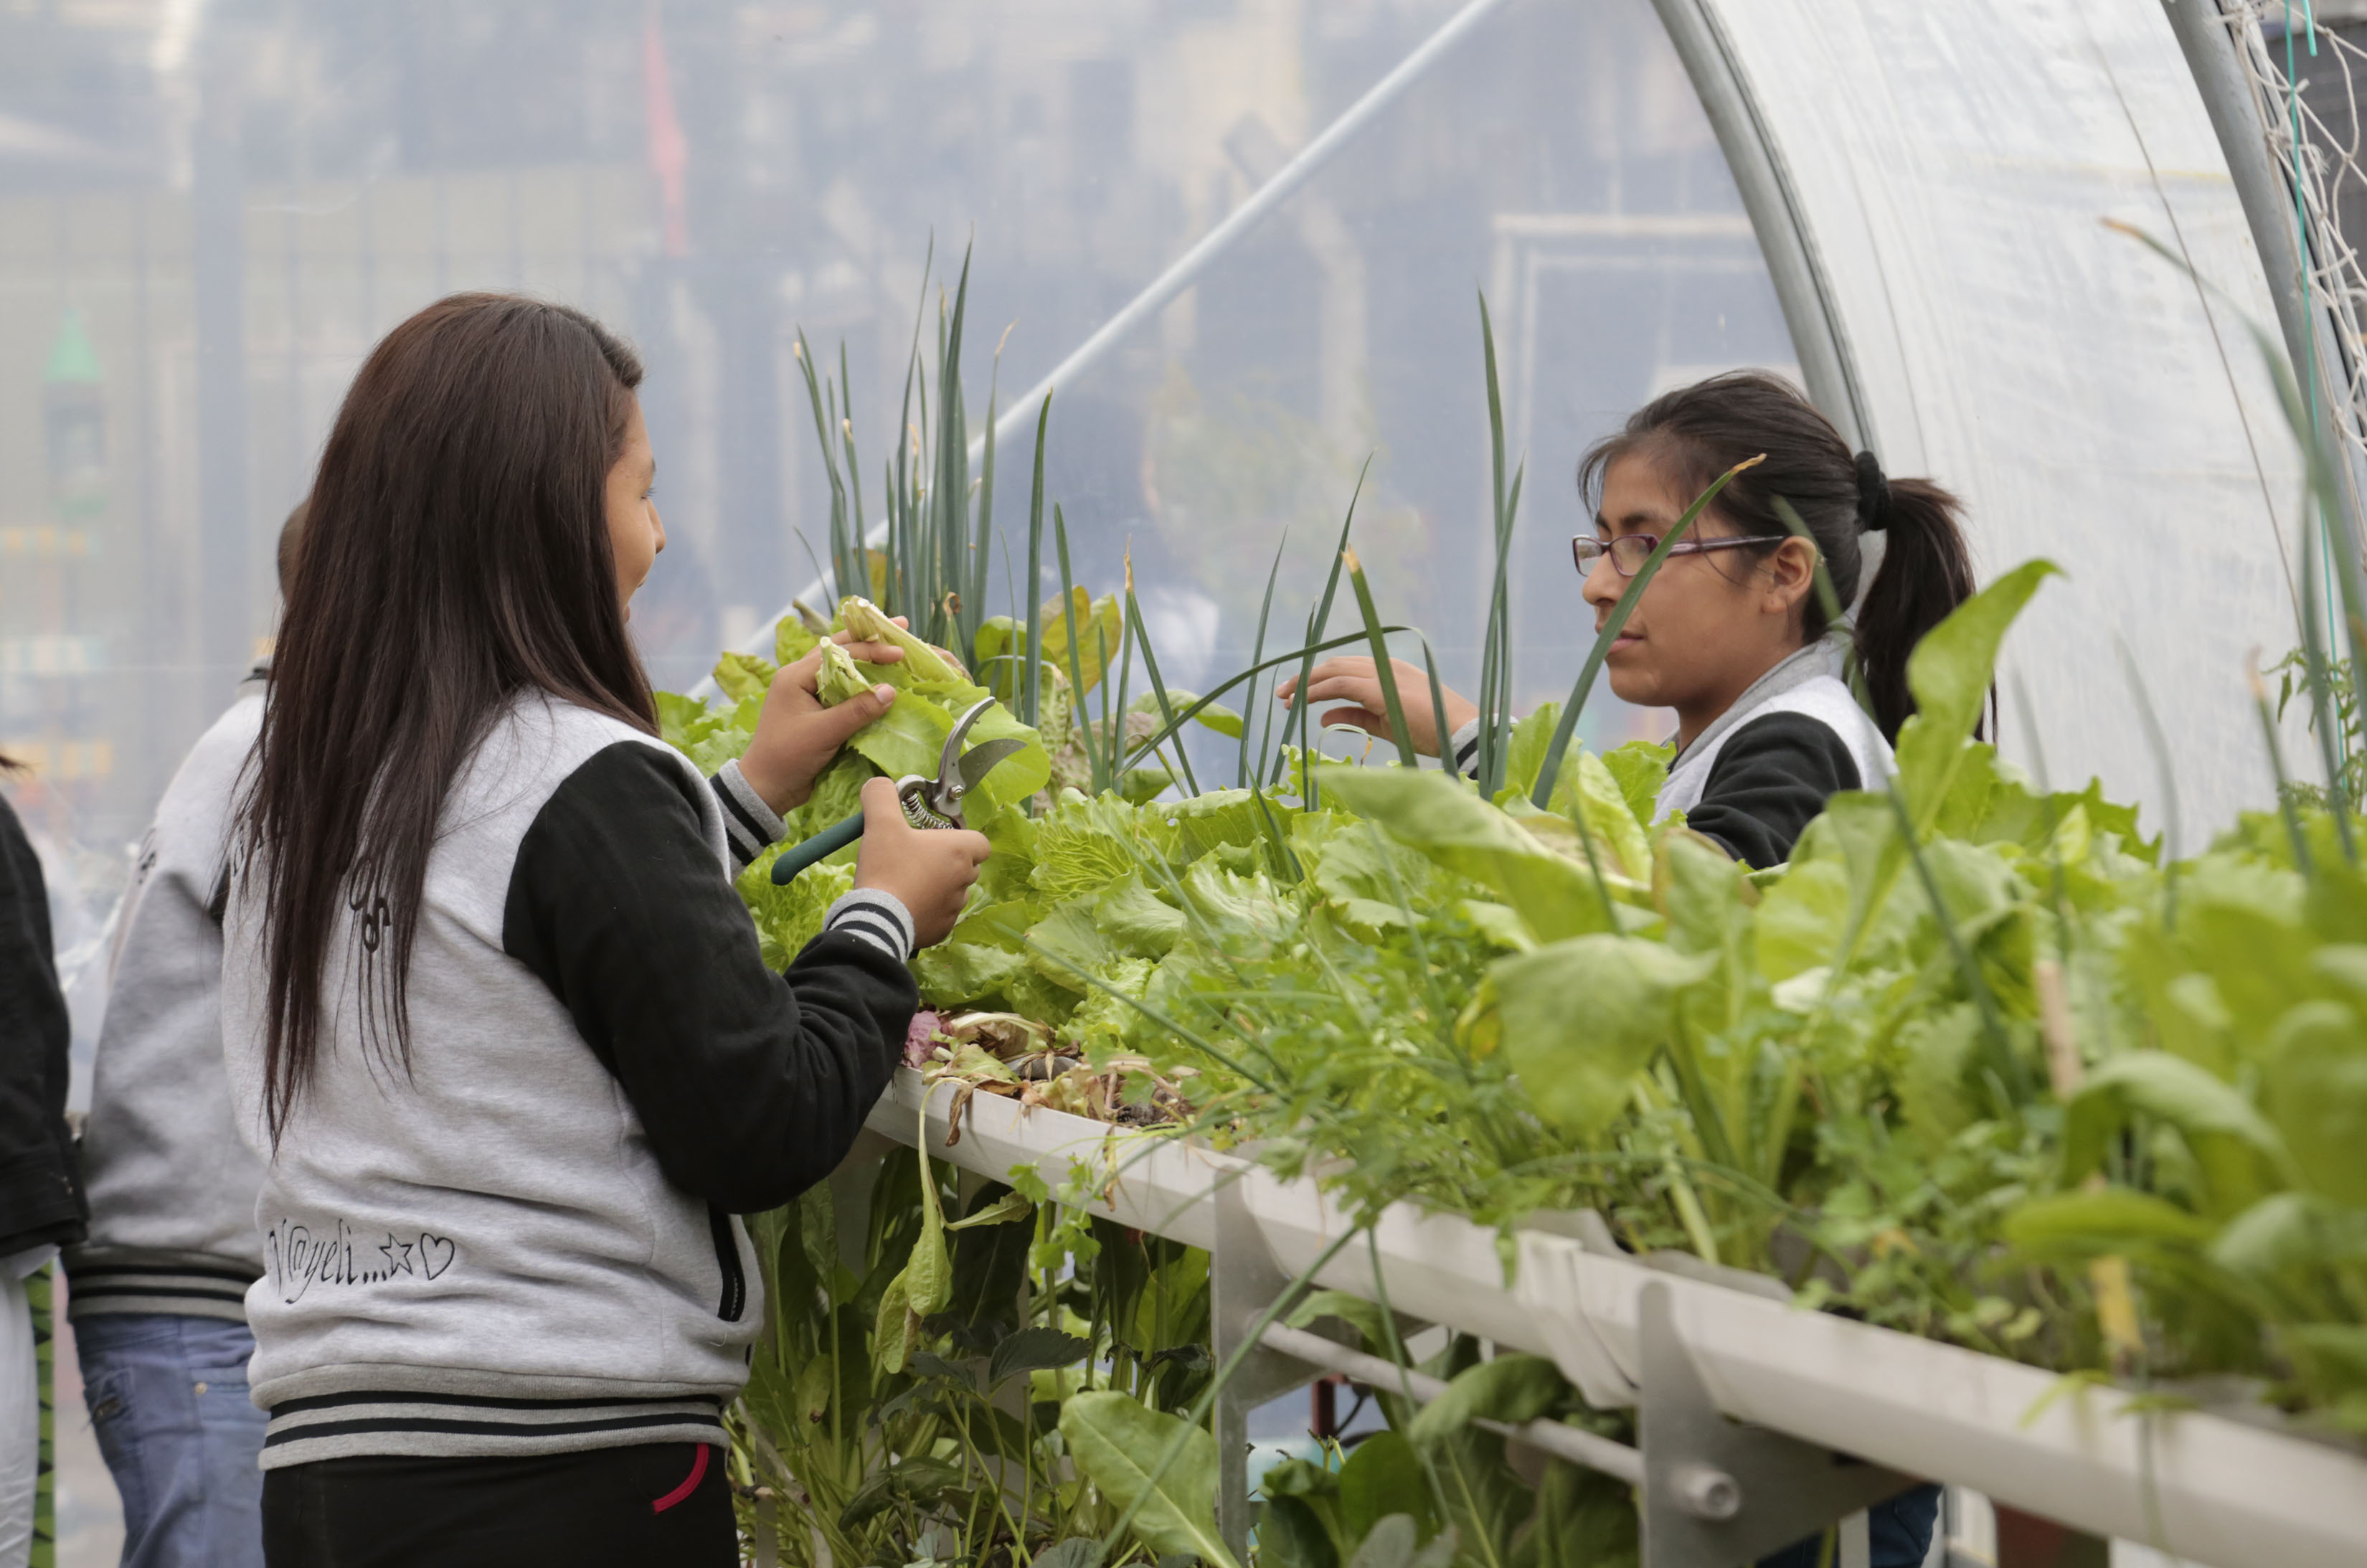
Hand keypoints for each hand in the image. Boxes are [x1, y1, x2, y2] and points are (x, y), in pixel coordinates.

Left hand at [736, 632, 906, 814]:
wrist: (767, 788)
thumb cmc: (787, 757)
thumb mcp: (823, 732)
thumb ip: (857, 711)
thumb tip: (891, 691)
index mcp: (796, 675)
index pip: (838, 651)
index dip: (871, 649)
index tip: (899, 652)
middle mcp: (802, 678)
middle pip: (840, 649)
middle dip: (870, 639)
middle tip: (901, 626)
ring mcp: (809, 694)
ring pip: (842, 667)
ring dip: (868, 659)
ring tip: (895, 649)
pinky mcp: (817, 711)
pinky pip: (843, 689)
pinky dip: (863, 682)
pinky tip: (882, 681)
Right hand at [852, 776, 990, 946]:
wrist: (877, 920)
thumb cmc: (886, 868)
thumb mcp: (880, 823)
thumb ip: (882, 795)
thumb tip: (880, 784)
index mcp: (960, 851)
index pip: (981, 842)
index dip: (963, 837)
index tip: (940, 838)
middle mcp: (964, 879)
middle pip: (967, 866)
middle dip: (948, 861)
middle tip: (917, 858)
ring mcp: (954, 907)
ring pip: (954, 891)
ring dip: (938, 885)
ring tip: (908, 882)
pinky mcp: (942, 930)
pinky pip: (941, 915)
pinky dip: (928, 909)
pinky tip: (906, 904)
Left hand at [1272, 656, 1475, 757]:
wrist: (1462, 734)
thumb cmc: (1431, 732)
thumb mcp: (1385, 724)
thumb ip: (1355, 717)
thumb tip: (1323, 716)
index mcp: (1390, 670)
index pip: (1346, 666)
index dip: (1319, 676)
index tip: (1297, 691)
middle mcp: (1386, 665)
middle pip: (1336, 664)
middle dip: (1306, 677)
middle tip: (1283, 693)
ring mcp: (1384, 674)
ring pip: (1335, 670)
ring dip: (1307, 682)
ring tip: (1286, 697)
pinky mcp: (1381, 688)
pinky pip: (1341, 684)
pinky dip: (1318, 690)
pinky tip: (1303, 700)